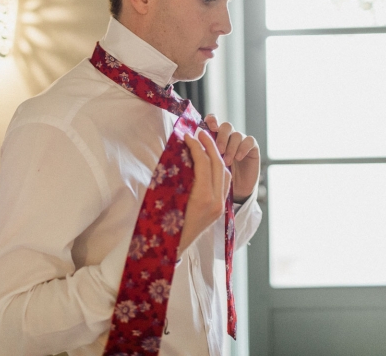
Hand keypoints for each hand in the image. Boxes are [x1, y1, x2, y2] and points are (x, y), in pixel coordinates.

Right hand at [178, 130, 230, 254]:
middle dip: (210, 146)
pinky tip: (208, 161)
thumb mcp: (166, 199)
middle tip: (199, 132)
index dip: (196, 147)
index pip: (204, 164)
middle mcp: (215, 203)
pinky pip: (223, 184)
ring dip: (215, 156)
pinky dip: (217, 168)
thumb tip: (177, 154)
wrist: (170, 252)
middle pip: (218, 166)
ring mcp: (219, 207)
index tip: (187, 135)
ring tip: (204, 142)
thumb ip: (176, 177)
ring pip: (224, 174)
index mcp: (203, 199)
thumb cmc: (161, 226)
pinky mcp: (218, 210)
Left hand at [203, 114, 259, 202]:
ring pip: (237, 134)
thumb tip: (188, 146)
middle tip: (218, 150)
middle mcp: (228, 137)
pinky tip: (238, 158)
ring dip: (231, 147)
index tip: (210, 128)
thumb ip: (200, 154)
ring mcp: (241, 142)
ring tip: (227, 161)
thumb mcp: (206, 166)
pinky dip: (243, 148)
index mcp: (215, 137)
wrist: (236, 191)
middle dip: (222, 137)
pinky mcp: (252, 148)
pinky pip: (250, 141)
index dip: (212, 120)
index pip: (213, 121)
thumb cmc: (218, 178)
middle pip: (226, 126)